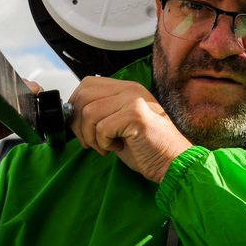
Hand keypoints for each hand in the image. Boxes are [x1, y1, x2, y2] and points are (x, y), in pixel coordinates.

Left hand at [68, 77, 191, 183]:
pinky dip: (103, 143)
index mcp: (126, 88)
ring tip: (106, 146)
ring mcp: (133, 100)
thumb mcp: (120, 123)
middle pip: (84, 96)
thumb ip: (102, 112)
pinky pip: (101, 128)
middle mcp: (130, 89)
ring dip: (92, 136)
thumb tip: (72, 114)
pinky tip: (117, 147)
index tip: (80, 126)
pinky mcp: (135, 115)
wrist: (173, 161)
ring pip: (89, 113)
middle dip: (79, 124)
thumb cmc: (148, 147)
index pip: (87, 84)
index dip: (76, 105)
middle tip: (91, 142)